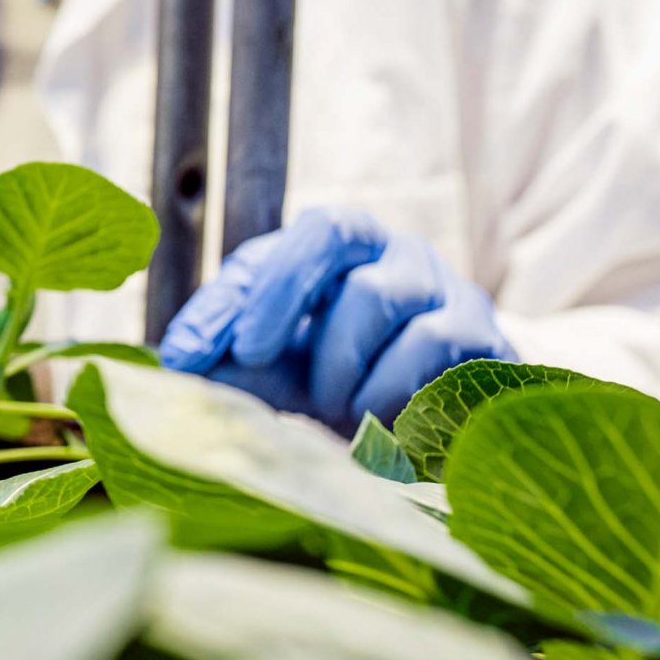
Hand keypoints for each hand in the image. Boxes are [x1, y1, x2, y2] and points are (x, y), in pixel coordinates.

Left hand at [158, 208, 516, 432]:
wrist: (430, 426)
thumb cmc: (337, 379)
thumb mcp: (275, 367)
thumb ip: (226, 358)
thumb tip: (174, 361)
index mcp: (340, 247)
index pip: (305, 233)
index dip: (260, 284)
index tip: (217, 351)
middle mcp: (397, 253)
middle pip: (340, 234)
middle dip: (285, 297)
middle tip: (254, 360)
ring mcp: (447, 289)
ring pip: (381, 295)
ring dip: (338, 362)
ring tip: (332, 403)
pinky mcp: (485, 339)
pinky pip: (434, 346)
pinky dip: (388, 390)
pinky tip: (376, 420)